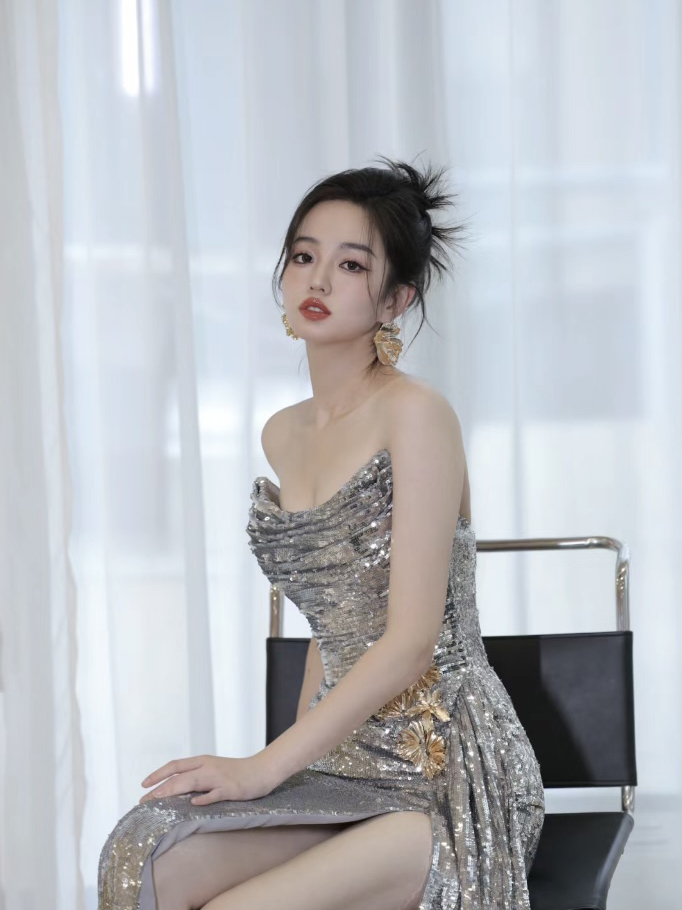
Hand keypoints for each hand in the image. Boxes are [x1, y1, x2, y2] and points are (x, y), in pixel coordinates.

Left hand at [138, 753, 277, 805]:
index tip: (143, 784)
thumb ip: (197, 778)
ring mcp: (218, 777)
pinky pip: (215, 794)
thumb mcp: (213, 770)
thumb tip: (176, 790)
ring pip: (192, 781)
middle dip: (160, 788)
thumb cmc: (236, 773)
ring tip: (159, 800)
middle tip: (144, 801)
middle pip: (179, 775)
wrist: (261, 770)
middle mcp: (208, 767)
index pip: (175, 765)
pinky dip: (204, 798)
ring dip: (173, 790)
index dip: (158, 774)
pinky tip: (194, 803)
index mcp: (202, 761)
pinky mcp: (230, 788)